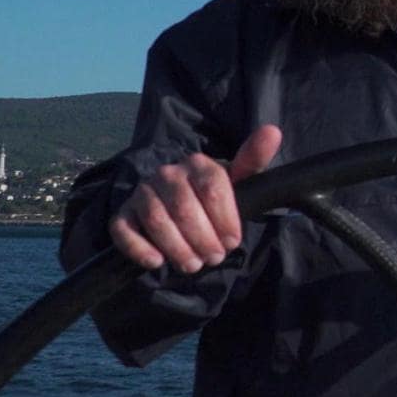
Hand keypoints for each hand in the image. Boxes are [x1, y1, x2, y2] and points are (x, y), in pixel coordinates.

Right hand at [109, 125, 282, 272]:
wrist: (180, 209)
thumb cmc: (214, 198)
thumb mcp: (237, 182)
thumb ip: (253, 160)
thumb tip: (273, 131)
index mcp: (197, 163)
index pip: (213, 189)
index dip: (225, 221)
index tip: (233, 241)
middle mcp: (167, 173)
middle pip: (185, 209)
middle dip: (203, 240)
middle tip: (214, 258)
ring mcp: (142, 193)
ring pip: (156, 221)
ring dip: (177, 248)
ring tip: (193, 265)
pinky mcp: (123, 214)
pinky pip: (123, 231)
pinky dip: (139, 249)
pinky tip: (157, 262)